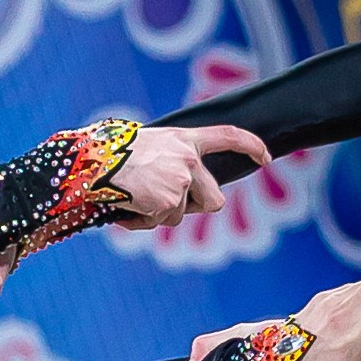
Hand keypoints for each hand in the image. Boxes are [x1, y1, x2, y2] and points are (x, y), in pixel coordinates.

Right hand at [111, 122, 271, 227]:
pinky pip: (159, 224)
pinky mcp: (168, 202)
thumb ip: (172, 161)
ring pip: (180, 216)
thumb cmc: (112, 155)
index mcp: (185, 139)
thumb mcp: (150, 147)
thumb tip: (178, 195)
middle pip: (213, 200)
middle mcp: (189, 159)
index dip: (251, 147)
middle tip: (163, 203)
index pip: (228, 137)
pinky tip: (126, 209)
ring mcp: (181, 182)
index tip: (266, 158)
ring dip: (158, 214)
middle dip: (193, 208)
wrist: (94, 163)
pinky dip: (141, 222)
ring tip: (134, 199)